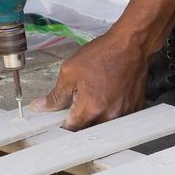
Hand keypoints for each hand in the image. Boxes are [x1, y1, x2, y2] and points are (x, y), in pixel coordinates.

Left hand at [32, 28, 153, 130]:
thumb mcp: (70, 72)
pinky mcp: (134, 109)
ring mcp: (124, 114)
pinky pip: (118, 118)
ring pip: (104, 126)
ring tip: (97, 96)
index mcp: (91, 108)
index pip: (71, 129)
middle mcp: (109, 115)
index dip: (64, 122)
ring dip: (97, 117)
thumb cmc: (103, 54)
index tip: (63, 115)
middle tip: (80, 102)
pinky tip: (109, 95)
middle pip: (88, 130)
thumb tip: (40, 107)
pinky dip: (111, 111)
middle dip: (81, 121)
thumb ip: (55, 96)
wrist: (131, 44)